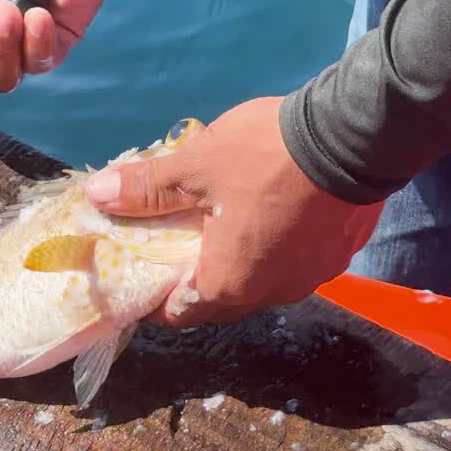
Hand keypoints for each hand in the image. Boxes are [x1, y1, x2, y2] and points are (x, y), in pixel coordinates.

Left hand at [82, 97, 383, 326]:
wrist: (354, 136)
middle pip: (221, 302)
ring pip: (260, 283)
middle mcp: (270, 295)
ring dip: (238, 264)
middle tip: (175, 248)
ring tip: (221, 228)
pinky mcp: (338, 256)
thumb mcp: (195, 166)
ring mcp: (310, 279)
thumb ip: (145, 188)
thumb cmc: (263, 157)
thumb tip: (96, 196)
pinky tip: (268, 217)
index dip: (155, 300)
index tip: (140, 278)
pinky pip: (293, 263)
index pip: (180, 314)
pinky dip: (274, 250)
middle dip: (194, 281)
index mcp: (229, 285)